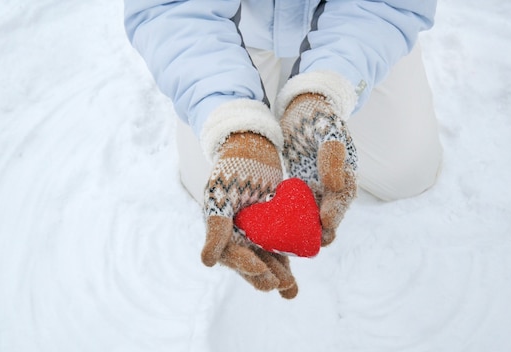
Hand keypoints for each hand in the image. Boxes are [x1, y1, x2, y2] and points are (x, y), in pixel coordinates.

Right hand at [201, 132, 297, 298]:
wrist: (250, 142)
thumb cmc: (232, 165)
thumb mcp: (222, 193)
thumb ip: (216, 226)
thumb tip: (207, 262)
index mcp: (220, 230)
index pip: (232, 254)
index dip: (246, 266)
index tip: (263, 272)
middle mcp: (236, 233)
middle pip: (251, 261)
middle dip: (266, 276)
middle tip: (282, 286)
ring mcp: (255, 228)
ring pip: (268, 255)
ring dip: (279, 272)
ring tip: (292, 290)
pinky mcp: (273, 220)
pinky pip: (282, 240)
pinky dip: (291, 252)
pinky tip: (303, 261)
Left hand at [280, 93, 357, 245]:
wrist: (303, 105)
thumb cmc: (316, 114)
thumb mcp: (326, 129)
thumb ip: (332, 154)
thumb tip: (335, 184)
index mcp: (345, 168)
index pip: (344, 194)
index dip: (337, 210)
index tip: (327, 223)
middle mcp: (334, 181)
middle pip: (332, 210)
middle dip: (324, 228)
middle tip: (314, 243)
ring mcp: (319, 184)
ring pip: (316, 212)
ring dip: (309, 228)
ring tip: (296, 244)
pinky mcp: (303, 186)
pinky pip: (300, 206)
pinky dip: (293, 217)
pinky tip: (280, 228)